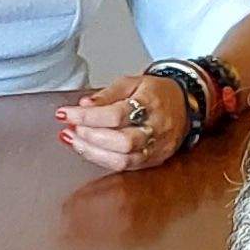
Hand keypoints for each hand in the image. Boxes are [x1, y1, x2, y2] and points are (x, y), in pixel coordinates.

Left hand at [54, 73, 189, 172]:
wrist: (185, 104)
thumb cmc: (157, 92)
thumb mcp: (132, 82)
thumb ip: (107, 94)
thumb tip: (84, 105)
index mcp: (151, 103)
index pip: (115, 114)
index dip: (87, 117)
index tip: (65, 114)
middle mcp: (156, 129)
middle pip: (121, 142)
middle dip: (90, 137)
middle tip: (70, 128)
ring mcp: (156, 148)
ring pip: (122, 160)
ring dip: (91, 152)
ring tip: (72, 140)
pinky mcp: (153, 161)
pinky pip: (125, 167)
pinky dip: (101, 159)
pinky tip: (86, 149)